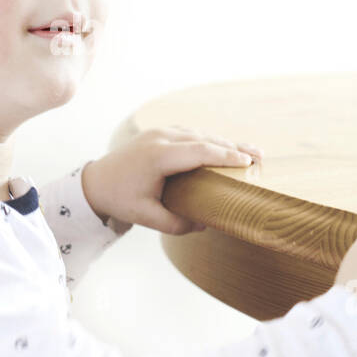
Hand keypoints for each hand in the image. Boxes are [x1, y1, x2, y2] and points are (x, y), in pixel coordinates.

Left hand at [81, 126, 262, 234]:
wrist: (96, 181)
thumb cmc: (120, 199)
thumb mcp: (146, 217)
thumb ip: (176, 224)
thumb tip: (206, 223)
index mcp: (158, 157)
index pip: (200, 151)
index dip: (226, 156)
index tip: (249, 162)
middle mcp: (160, 138)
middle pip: (205, 139)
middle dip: (234, 147)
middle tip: (261, 157)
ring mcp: (160, 132)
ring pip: (200, 133)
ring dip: (225, 142)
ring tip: (251, 152)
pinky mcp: (161, 133)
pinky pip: (191, 134)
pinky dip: (211, 140)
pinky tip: (227, 149)